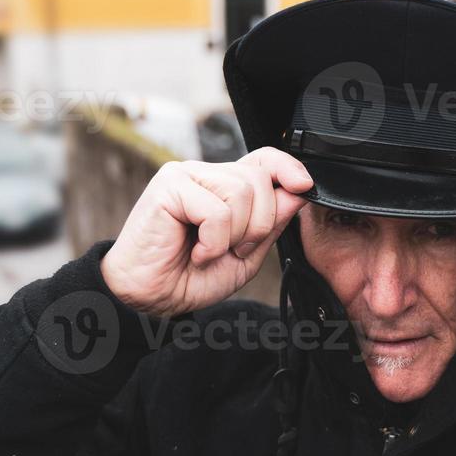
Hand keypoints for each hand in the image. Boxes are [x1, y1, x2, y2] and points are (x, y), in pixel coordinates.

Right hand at [101, 147, 311, 316]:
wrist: (151, 297)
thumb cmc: (191, 276)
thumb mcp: (246, 254)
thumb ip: (271, 223)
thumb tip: (298, 191)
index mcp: (224, 186)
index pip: (264, 159)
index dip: (288, 168)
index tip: (304, 186)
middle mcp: (205, 174)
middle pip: (259, 180)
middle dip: (258, 225)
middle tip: (233, 249)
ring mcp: (185, 176)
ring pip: (242, 193)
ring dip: (234, 235)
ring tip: (209, 251)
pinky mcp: (168, 186)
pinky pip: (217, 211)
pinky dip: (213, 242)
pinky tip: (195, 252)